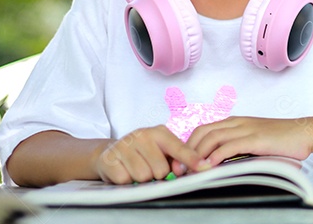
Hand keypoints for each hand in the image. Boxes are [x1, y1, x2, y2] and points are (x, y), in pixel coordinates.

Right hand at [95, 125, 211, 183]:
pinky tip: (123, 170)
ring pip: (143, 176)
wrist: (111, 151)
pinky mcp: (109, 157)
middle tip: (148, 166)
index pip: (179, 148)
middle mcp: (142, 135)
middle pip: (160, 169)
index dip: (191, 159)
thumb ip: (175, 159)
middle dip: (156, 175)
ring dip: (140, 178)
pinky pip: (125, 179)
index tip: (203, 166)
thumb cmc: (142, 152)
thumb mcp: (160, 149)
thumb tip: (184, 171)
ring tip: (135, 168)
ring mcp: (124, 144)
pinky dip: (125, 180)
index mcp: (159, 132)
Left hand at [186, 117, 312, 165]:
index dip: (187, 145)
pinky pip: (230, 145)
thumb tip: (216, 164)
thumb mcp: (253, 142)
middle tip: (179, 169)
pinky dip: (216, 155)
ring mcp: (246, 129)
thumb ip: (236, 148)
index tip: (181, 163)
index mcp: (235, 122)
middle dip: (186, 150)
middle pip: (202, 132)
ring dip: (197, 155)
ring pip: (212, 137)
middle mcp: (237, 122)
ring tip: (190, 171)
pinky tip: (209, 166)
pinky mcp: (256, 138)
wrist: (304, 133)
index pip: (202, 130)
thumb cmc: (280, 141)